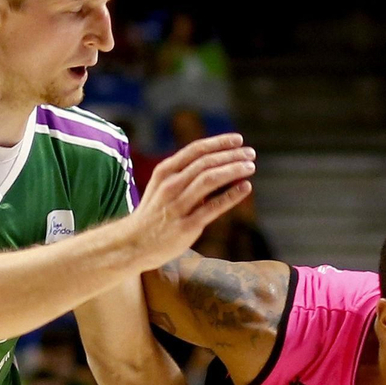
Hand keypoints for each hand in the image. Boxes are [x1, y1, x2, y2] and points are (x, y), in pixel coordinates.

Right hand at [129, 133, 254, 269]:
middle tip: (251, 153)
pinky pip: (212, 207)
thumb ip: (186, 175)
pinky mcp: (187, 226)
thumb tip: (218, 165)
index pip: (195, 150)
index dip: (219, 143)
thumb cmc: (154, 213)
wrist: (134, 244)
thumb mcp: (163, 187)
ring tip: (250, 167)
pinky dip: (231, 196)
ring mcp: (178, 206)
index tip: (238, 140)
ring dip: (233, 170)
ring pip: (209, 180)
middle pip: (206, 163)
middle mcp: (170, 186)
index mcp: (165, 172)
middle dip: (231, 155)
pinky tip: (246, 187)